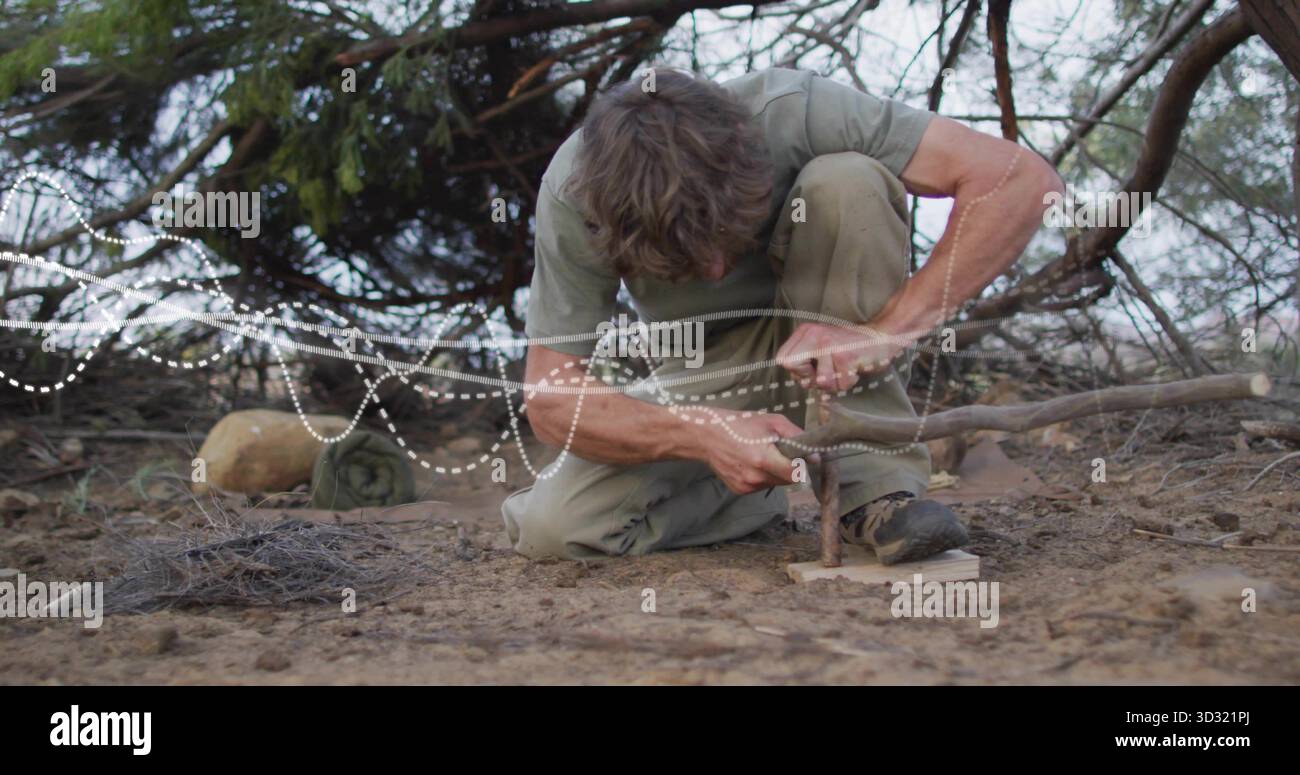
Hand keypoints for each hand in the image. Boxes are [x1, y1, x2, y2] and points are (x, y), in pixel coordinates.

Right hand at [698, 412, 803, 494]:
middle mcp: (755, 477)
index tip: (803, 457)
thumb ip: (795, 436)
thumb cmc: (739, 425)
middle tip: (779, 452)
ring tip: (762, 455)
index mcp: (764, 459)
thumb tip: (814, 453)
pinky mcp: (740, 490)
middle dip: (789, 468)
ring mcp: (746, 486)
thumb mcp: (771, 421)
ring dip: (775, 473)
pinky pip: (761, 486)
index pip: (796, 474)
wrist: (707, 436)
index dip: (803, 466)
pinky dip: (762, 476)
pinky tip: (751, 463)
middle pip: (787, 481)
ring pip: (774, 484)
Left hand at [776, 322, 899, 392]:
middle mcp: (814, 334)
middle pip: (792, 369)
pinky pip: (840, 384)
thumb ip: (805, 363)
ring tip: (843, 369)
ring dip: (834, 383)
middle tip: (828, 370)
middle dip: (810, 379)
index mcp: (805, 332)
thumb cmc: (850, 347)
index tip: (812, 369)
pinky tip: (853, 368)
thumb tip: (799, 383)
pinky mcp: (845, 356)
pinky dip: (848, 382)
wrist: (880, 336)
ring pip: (819, 382)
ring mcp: (829, 344)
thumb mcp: (821, 349)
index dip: (796, 371)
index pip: (782, 359)